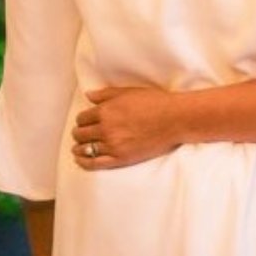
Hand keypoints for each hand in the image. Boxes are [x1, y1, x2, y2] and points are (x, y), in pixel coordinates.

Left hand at [71, 87, 185, 169]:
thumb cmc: (156, 103)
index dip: (83, 119)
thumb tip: (89, 96)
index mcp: (106, 111)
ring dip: (79, 147)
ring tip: (80, 147)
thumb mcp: (129, 92)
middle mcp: (105, 128)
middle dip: (80, 133)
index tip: (87, 121)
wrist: (176, 119)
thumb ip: (106, 94)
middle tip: (83, 133)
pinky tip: (81, 159)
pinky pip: (94, 163)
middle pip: (80, 134)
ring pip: (84, 148)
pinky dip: (83, 162)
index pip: (82, 118)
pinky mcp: (120, 158)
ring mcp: (112, 145)